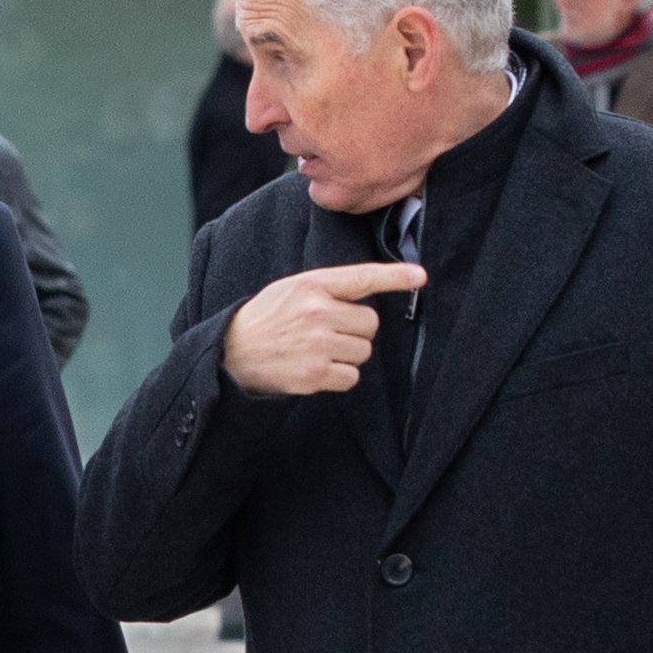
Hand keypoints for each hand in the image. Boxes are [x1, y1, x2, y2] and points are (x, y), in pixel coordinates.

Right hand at [222, 259, 424, 395]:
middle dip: (356, 331)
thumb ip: (330, 288)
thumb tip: (372, 291)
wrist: (232, 353)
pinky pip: (352, 376)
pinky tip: (316, 368)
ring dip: (348, 355)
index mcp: (312, 284)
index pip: (362, 277)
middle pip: (370, 323)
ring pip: (364, 351)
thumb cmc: (268, 319)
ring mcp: (318, 343)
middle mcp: (317, 311)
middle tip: (328, 333)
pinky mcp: (316, 373)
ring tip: (318, 350)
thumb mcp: (293, 289)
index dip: (395, 277)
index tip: (420, 276)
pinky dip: (339, 376)